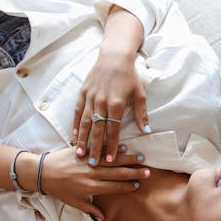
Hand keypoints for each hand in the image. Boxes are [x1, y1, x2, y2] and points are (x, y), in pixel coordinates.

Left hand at [40, 146, 148, 220]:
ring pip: (111, 160)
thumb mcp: (74, 202)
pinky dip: (111, 148)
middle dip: (133, 173)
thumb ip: (90, 209)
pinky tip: (123, 147)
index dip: (127, 186)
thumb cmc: (58, 190)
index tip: (138, 185)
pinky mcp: (82, 151)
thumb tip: (103, 220)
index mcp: (90, 187)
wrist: (42, 172)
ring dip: (127, 159)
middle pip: (117, 173)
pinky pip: (99, 149)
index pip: (113, 187)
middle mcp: (91, 174)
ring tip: (140, 158)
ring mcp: (87, 162)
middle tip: (147, 172)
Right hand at [72, 7, 149, 166]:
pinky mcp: (83, 92)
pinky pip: (78, 110)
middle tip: (93, 163)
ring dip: (82, 139)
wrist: (114, 56)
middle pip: (97, 129)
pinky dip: (76, 123)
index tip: (110, 159)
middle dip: (95, 147)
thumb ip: (141, 113)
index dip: (112, 145)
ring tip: (79, 153)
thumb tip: (145, 131)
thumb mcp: (139, 93)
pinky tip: (74, 134)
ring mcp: (90, 97)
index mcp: (116, 104)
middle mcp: (101, 102)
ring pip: (85, 122)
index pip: (113, 129)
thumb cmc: (129, 76)